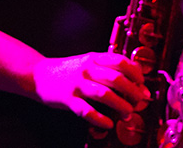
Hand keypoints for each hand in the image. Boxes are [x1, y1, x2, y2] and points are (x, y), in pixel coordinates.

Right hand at [32, 52, 149, 128]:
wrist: (39, 75)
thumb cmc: (70, 70)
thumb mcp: (88, 61)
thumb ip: (107, 67)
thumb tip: (133, 80)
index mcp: (94, 58)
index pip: (121, 61)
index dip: (135, 72)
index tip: (143, 82)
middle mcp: (87, 69)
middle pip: (116, 78)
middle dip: (133, 91)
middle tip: (141, 100)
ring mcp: (77, 84)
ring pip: (104, 94)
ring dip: (120, 105)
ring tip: (129, 113)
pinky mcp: (67, 99)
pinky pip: (86, 111)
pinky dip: (99, 119)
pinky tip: (108, 124)